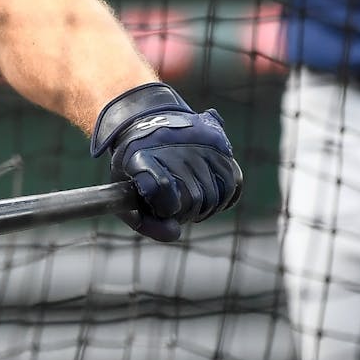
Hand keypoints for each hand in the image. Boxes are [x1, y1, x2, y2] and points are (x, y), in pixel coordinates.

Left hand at [89, 83, 242, 241]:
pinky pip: (233, 184)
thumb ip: (144, 223)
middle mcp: (173, 146)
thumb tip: (175, 235)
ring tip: (189, 202)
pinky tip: (208, 197)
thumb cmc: (134, 170)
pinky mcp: (219, 146)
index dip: (166, 206)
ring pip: (213, 195)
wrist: (145, 123)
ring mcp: (198, 144)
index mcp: (141, 155)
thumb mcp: (126, 196)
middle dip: (184, 212)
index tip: (162, 207)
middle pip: (193, 198)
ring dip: (203, 208)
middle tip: (173, 207)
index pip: (163, 186)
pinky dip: (223, 199)